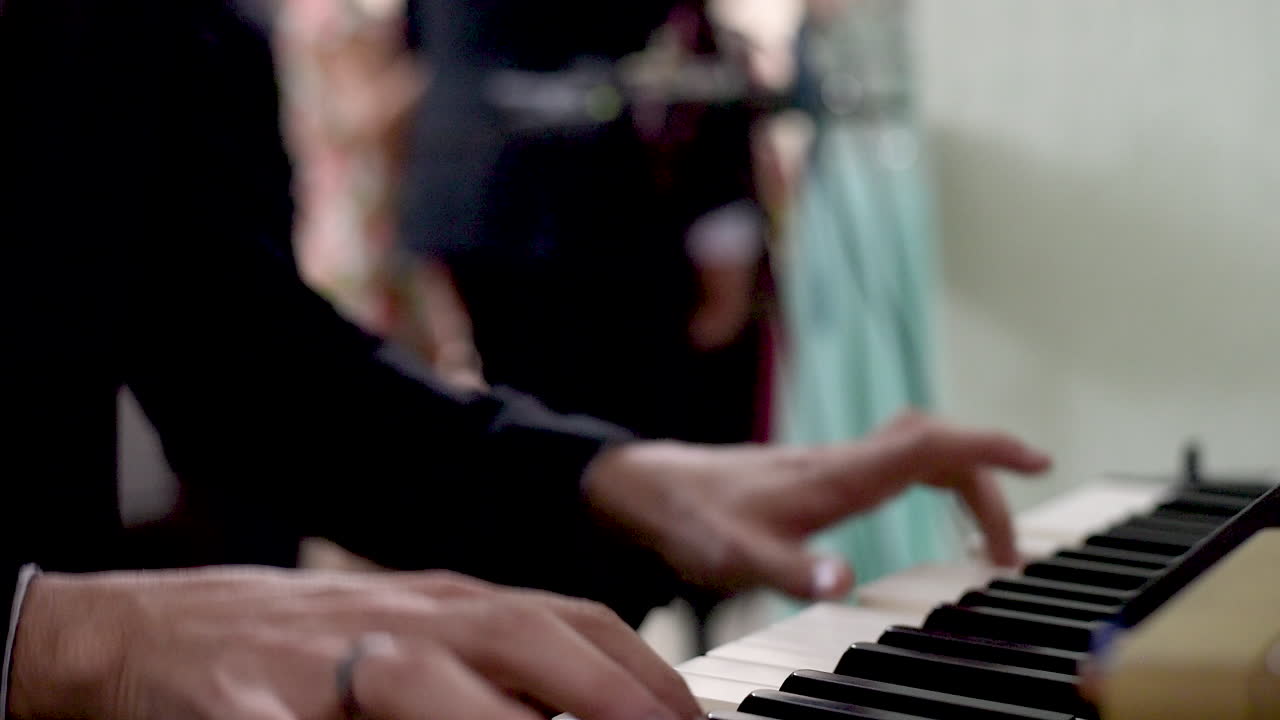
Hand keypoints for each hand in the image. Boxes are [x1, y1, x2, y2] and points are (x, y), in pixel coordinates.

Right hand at [10, 568, 700, 719]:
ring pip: (417, 680)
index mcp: (450, 603)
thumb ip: (498, 662)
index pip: (570, 618)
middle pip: (521, 635)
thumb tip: (592, 703)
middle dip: (605, 689)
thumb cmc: (307, 639)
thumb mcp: (415, 630)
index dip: (642, 666)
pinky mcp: (246, 705)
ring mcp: (327, 661)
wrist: (159, 628)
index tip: (690, 713)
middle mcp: (404, 621)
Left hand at [583, 411, 1050, 599]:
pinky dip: (933, 480)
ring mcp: (834, 464)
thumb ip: (793, 569)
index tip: (1037, 459)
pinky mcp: (821, 474)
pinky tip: (930, 512)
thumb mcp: (738, 556)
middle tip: (1010, 550)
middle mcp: (843, 461)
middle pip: (937, 448)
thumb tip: (846, 583)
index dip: (986, 448)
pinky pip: (897, 463)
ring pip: (919, 452)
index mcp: (838, 476)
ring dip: (963, 486)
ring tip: (986, 544)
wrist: (652, 488)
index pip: (929, 445)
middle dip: (988, 485)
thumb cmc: (695, 519)